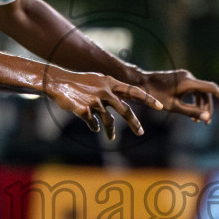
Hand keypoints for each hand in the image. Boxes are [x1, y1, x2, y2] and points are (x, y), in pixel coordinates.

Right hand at [44, 69, 159, 140]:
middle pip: (125, 110)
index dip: (148, 99)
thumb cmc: (79, 82)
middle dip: (134, 123)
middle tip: (141, 132)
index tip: (161, 106)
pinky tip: (94, 127)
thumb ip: (111, 90)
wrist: (58, 82)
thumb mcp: (98, 80)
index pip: (134, 91)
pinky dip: (95, 127)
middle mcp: (105, 91)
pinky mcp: (85, 110)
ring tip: (111, 138)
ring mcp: (95, 101)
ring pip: (108, 121)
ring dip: (110, 131)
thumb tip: (123, 101)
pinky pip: (94, 123)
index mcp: (111, 83)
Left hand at [140, 69, 218, 123]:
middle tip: (206, 123)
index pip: (211, 88)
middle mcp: (189, 76)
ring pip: (199, 92)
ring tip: (198, 121)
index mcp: (189, 82)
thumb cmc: (155, 96)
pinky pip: (193, 90)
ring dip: (201, 105)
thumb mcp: (174, 107)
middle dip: (207, 108)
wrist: (141, 83)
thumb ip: (191, 112)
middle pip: (205, 92)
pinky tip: (192, 113)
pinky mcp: (181, 78)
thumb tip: (207, 117)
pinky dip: (194, 100)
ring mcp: (185, 76)